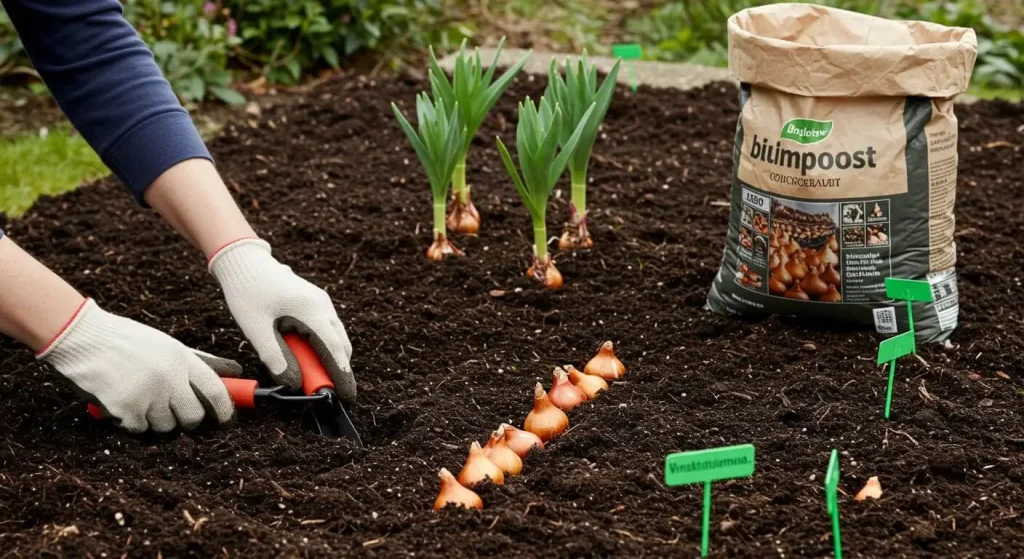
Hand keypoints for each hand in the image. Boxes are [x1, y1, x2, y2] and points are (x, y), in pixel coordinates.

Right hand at [37, 299, 239, 432]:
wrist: (80, 337)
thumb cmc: (125, 341)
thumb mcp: (166, 345)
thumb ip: (197, 362)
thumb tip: (236, 371)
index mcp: (182, 359)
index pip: (216, 391)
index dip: (225, 410)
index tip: (227, 421)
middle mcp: (169, 378)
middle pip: (193, 416)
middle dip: (189, 423)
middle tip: (178, 418)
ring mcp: (148, 395)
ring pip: (165, 426)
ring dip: (156, 421)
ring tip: (139, 400)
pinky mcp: (126, 410)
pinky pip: (139, 429)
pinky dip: (131, 422)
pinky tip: (120, 403)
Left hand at [208, 239, 354, 402]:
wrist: (243, 260)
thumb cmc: (247, 291)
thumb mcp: (256, 328)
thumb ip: (275, 357)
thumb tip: (292, 383)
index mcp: (311, 311)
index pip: (334, 350)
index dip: (342, 375)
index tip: (347, 396)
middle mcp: (323, 306)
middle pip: (340, 345)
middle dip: (337, 370)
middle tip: (328, 393)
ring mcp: (321, 302)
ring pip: (335, 337)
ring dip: (328, 359)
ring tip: (314, 379)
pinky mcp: (315, 302)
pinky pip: (326, 329)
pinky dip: (322, 347)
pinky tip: (306, 358)